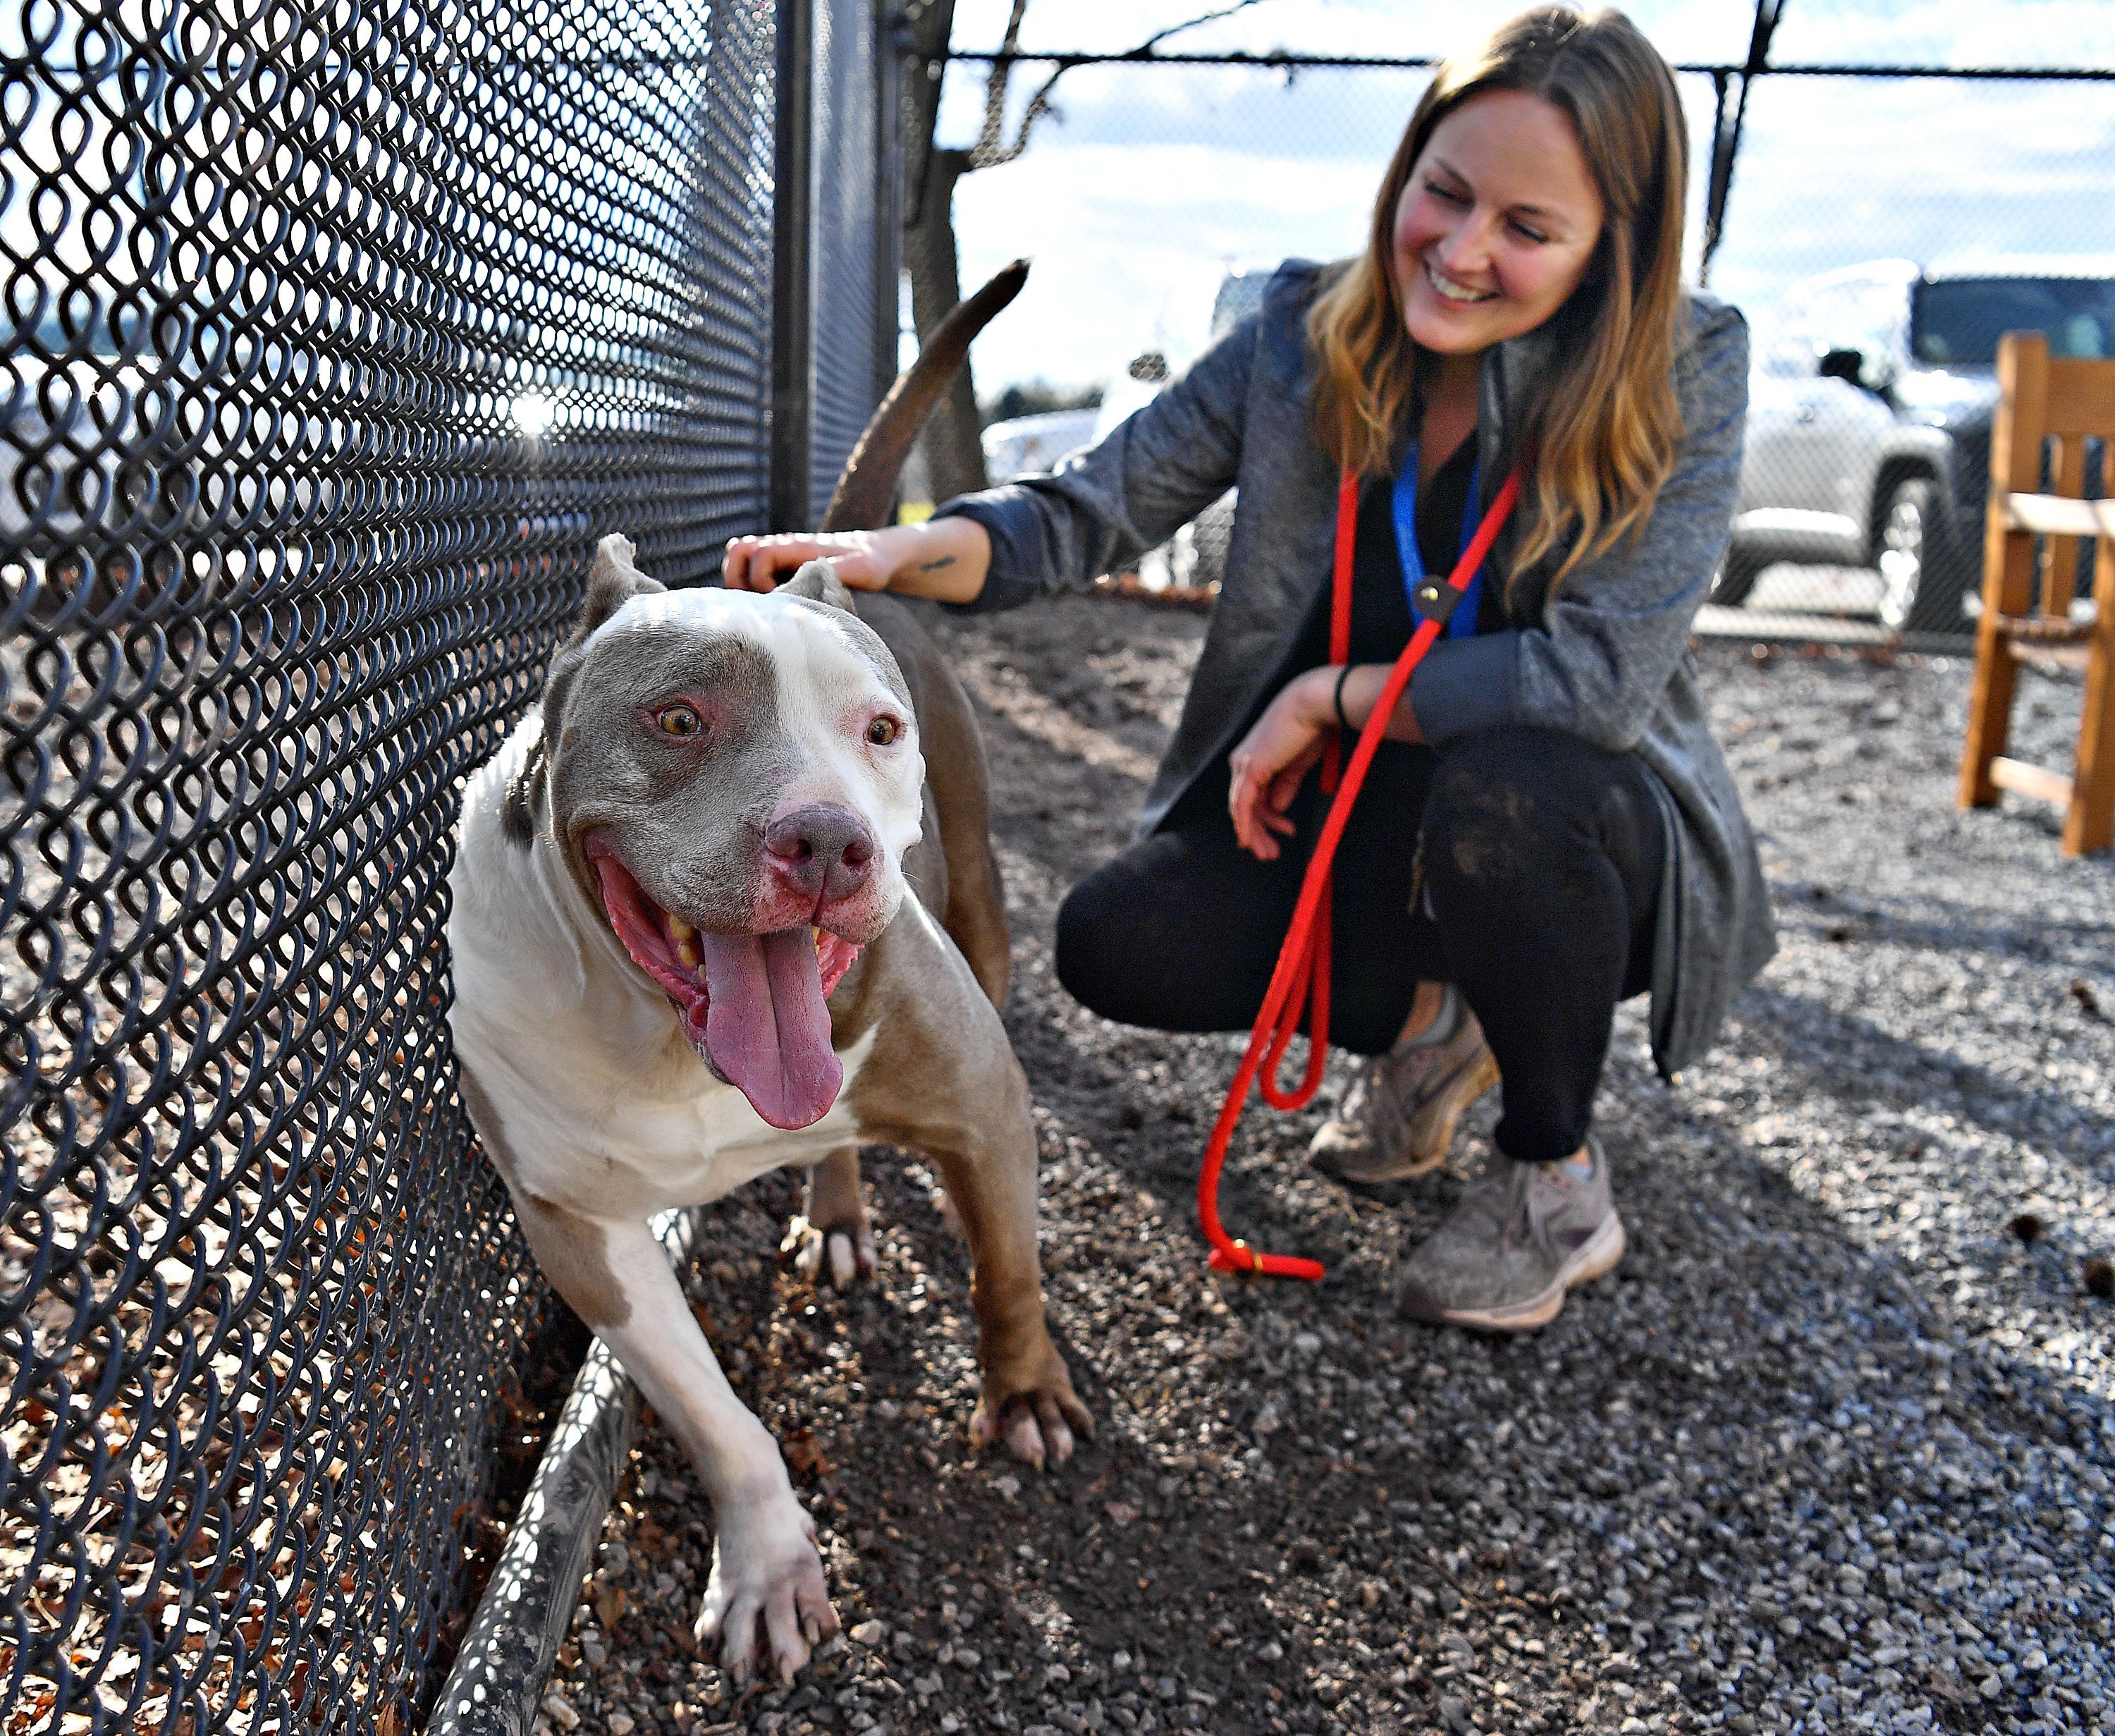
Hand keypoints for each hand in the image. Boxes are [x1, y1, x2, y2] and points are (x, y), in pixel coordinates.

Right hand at [721, 528, 909, 592]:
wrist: (880, 555)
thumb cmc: (873, 562)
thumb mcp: (862, 569)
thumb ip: (835, 572)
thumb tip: (805, 582)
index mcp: (798, 547)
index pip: (759, 554)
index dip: (760, 579)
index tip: (780, 600)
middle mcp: (783, 547)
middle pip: (737, 550)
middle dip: (737, 579)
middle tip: (760, 605)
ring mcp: (780, 556)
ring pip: (739, 559)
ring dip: (741, 583)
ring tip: (765, 607)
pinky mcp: (782, 568)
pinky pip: (751, 571)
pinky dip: (749, 588)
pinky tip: (773, 608)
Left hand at [1227, 668, 1337, 860]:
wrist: (1314, 704)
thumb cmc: (1311, 727)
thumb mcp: (1298, 764)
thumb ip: (1285, 785)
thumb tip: (1277, 807)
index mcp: (1253, 758)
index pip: (1253, 796)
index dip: (1268, 818)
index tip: (1286, 831)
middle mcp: (1242, 761)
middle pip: (1244, 805)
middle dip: (1258, 832)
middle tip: (1270, 854)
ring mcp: (1243, 764)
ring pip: (1241, 808)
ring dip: (1254, 833)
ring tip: (1269, 853)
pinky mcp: (1250, 768)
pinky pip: (1242, 803)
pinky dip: (1245, 824)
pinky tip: (1249, 840)